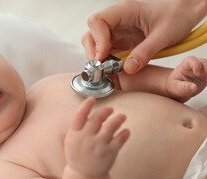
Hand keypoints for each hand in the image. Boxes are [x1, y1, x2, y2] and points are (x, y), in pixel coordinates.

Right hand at [64, 97, 129, 177]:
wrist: (84, 175)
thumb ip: (80, 126)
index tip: (92, 99)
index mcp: (74, 134)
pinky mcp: (109, 153)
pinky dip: (125, 134)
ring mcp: (98, 146)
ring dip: (118, 119)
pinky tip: (126, 131)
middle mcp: (85, 139)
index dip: (85, 106)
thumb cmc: (78, 153)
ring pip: (111, 127)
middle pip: (97, 119)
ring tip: (122, 116)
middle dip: (105, 111)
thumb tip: (91, 109)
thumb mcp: (72, 140)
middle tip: (111, 109)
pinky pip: (120, 139)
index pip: (79, 116)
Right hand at [82, 0, 206, 73]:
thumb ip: (146, 51)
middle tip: (102, 69)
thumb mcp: (165, 35)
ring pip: (95, 45)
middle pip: (91, 34)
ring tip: (109, 72)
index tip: (103, 57)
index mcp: (124, 10)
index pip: (97, 22)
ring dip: (98, 60)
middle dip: (93, 53)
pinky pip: (106, 53)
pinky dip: (106, 63)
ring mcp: (116, 31)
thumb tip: (127, 69)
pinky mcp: (120, 42)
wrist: (184, 14)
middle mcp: (116, 20)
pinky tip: (114, 71)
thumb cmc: (177, 16)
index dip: (97, 40)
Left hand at [166, 56, 206, 101]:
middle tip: (206, 80)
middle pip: (204, 63)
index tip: (197, 73)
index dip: (196, 65)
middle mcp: (195, 65)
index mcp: (185, 65)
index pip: (191, 60)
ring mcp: (202, 70)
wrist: (179, 89)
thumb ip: (184, 88)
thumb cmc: (175, 85)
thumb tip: (194, 87)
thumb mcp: (176, 88)